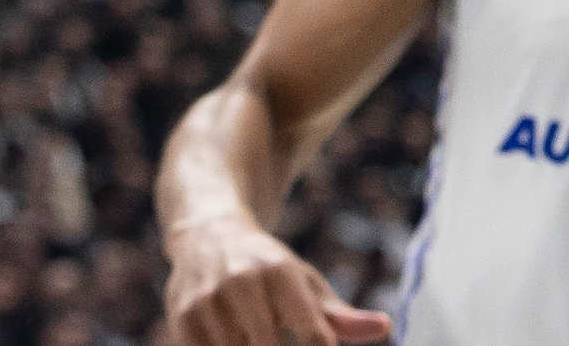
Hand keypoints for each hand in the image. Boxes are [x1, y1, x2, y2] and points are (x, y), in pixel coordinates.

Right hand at [165, 218, 386, 345]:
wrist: (207, 233)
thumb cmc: (270, 270)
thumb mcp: (307, 283)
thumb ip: (342, 315)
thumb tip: (386, 327)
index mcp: (283, 273)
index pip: (313, 334)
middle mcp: (243, 282)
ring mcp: (208, 300)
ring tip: (260, 337)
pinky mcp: (181, 318)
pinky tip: (236, 342)